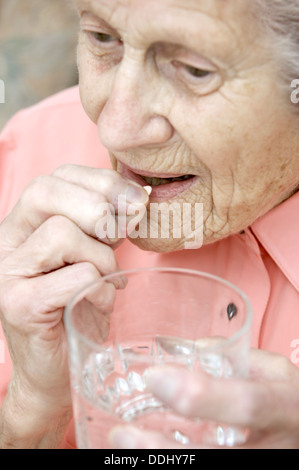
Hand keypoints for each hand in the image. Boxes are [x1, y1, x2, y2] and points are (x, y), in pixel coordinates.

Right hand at [0, 165, 148, 445]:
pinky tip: (99, 304)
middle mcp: (7, 242)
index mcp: (23, 224)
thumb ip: (104, 224)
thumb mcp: (93, 254)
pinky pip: (76, 276)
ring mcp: (6, 273)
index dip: (101, 181)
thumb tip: (136, 198)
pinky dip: (100, 290)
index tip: (136, 202)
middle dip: (98, 209)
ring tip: (107, 281)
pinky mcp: (18, 304)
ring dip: (102, 258)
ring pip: (63, 233)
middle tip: (120, 237)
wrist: (57, 369)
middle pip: (47, 192)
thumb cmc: (79, 306)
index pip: (56, 177)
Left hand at [109, 349, 298, 448]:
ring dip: (159, 464)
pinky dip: (170, 466)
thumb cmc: (288, 398)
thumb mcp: (273, 369)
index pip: (248, 403)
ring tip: (122, 447)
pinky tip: (142, 456)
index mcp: (286, 407)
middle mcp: (279, 449)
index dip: (202, 395)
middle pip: (220, 460)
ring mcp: (266, 468)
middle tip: (122, 434)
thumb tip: (177, 349)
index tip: (154, 377)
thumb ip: (230, 356)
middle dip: (166, 452)